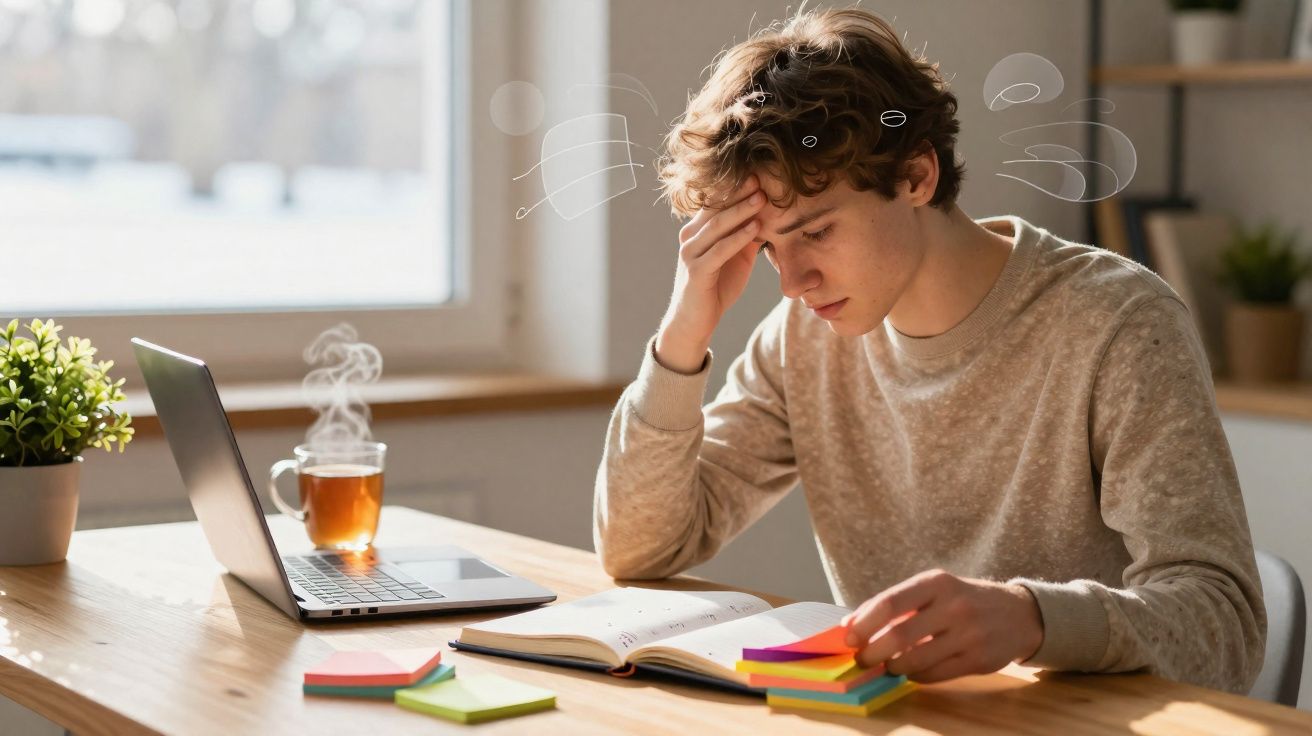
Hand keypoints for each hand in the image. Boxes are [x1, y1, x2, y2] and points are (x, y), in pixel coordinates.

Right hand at [655, 175, 766, 372]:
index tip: (758, 173)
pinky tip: (756, 228)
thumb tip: (769, 215)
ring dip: (741, 211)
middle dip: (739, 192)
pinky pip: (719, 251)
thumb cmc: (716, 287)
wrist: (694, 321)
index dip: (736, 187)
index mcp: (697, 231)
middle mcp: (689, 237)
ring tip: (762, 198)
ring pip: (717, 226)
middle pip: (716, 209)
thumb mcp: (736, 258)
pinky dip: (738, 238)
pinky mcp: (696, 272)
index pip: (716, 202)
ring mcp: (690, 254)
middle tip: (761, 177)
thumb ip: (747, 236)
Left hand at [841, 569, 1043, 683]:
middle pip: (899, 635)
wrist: (1019, 614)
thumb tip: (851, 623)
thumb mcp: (934, 589)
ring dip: (892, 667)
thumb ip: (896, 604)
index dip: (864, 623)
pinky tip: (910, 671)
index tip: (848, 637)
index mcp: (937, 582)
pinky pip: (935, 675)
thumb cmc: (963, 599)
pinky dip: (915, 676)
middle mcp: (953, 606)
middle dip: (872, 652)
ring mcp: (968, 635)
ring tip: (886, 665)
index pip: (890, 603)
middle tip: (862, 659)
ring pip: (916, 660)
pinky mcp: (978, 660)